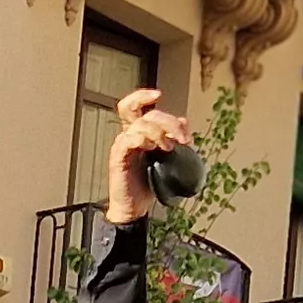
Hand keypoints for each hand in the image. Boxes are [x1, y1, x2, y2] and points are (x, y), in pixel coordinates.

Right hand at [105, 88, 193, 226]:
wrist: (134, 207)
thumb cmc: (148, 183)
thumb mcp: (168, 157)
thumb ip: (173, 137)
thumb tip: (184, 121)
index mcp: (138, 133)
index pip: (133, 105)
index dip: (143, 95)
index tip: (158, 94)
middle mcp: (129, 136)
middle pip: (144, 113)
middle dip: (168, 121)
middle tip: (181, 137)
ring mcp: (122, 146)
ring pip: (139, 124)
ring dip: (158, 132)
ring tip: (168, 148)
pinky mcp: (118, 158)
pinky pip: (128, 139)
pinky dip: (142, 140)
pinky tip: (151, 149)